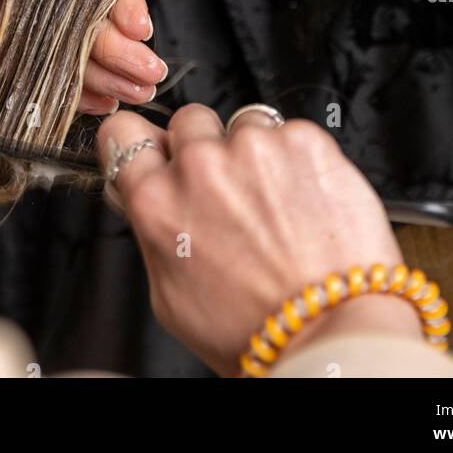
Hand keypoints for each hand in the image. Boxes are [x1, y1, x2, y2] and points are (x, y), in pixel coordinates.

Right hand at [96, 103, 419, 375]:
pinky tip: (305, 202)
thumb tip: (146, 193)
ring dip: (255, 153)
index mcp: (158, 201)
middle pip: (189, 121)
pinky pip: (291, 133)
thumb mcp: (170, 295)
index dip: (141, 143)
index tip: (155, 150)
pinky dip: (298, 160)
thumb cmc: (253, 327)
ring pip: (245, 124)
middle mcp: (201, 165)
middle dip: (204, 148)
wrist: (328, 331)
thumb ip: (153, 229)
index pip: (123, 133)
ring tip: (276, 205)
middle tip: (229, 192)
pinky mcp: (304, 141)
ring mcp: (255, 147)